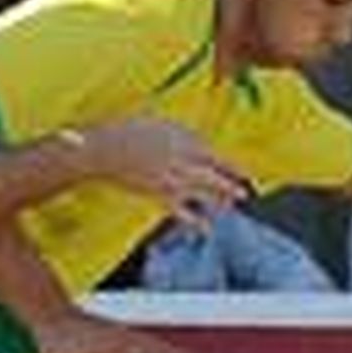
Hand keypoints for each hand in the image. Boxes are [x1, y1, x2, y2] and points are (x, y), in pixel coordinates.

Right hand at [79, 115, 251, 225]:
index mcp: (186, 144)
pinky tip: (206, 230)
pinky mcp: (160, 197)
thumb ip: (186, 134)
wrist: (106, 150)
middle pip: (215, 179)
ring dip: (220, 203)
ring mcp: (174, 182)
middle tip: (244, 193)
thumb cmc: (131, 130)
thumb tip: (202, 143)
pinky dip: (196, 223)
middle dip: (232, 187)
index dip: (233, 167)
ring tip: (229, 207)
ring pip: (205, 196)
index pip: (217, 158)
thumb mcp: (164, 122)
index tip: (245, 173)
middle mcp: (184, 164)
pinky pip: (183, 214)